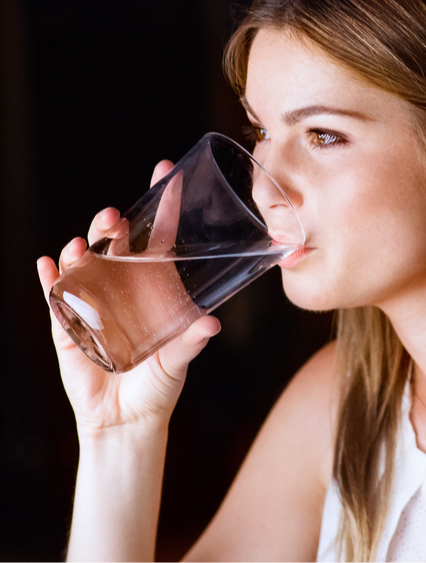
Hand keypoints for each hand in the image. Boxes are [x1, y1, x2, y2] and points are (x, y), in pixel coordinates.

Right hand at [37, 160, 220, 437]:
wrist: (125, 420)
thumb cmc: (158, 386)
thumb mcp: (177, 362)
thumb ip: (190, 343)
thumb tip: (211, 325)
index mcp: (155, 287)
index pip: (160, 237)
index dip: (163, 205)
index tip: (166, 172)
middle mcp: (124, 287)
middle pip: (116, 243)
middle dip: (112, 225)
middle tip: (113, 218)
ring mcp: (93, 302)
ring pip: (84, 263)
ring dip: (80, 250)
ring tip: (82, 246)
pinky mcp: (67, 324)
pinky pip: (55, 296)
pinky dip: (50, 280)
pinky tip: (48, 266)